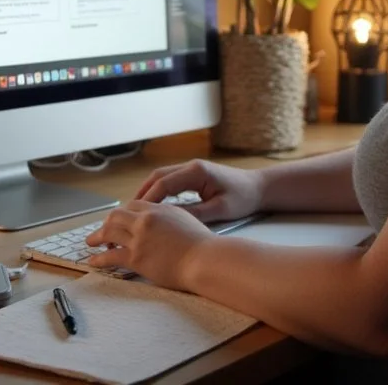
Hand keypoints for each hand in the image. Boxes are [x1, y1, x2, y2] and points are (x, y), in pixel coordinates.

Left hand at [85, 200, 212, 288]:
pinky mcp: (136, 257)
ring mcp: (139, 237)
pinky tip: (94, 262)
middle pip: (116, 215)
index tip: (117, 220)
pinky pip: (110, 256)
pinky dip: (99, 259)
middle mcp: (146, 219)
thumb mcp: (186, 220)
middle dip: (106, 223)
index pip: (133, 205)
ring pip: (109, 232)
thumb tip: (162, 223)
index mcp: (159, 209)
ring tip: (91, 242)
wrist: (204, 258)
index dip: (122, 213)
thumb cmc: (202, 244)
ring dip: (97, 237)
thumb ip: (169, 218)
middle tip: (100, 231)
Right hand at [134, 159, 264, 222]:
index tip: (136, 216)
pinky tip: (153, 207)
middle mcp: (191, 166)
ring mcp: (192, 169)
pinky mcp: (194, 175)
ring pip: (162, 177)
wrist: (259, 188)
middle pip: (158, 176)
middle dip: (142, 194)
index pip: (164, 184)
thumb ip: (194, 214)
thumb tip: (169, 220)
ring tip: (135, 211)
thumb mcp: (219, 210)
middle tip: (128, 213)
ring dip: (148, 192)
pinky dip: (158, 192)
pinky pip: (170, 181)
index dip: (148, 200)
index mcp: (197, 172)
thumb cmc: (243, 198)